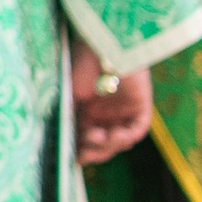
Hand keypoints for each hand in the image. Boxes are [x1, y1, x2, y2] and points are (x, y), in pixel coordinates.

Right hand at [72, 40, 153, 162]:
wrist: (102, 45)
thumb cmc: (80, 64)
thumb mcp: (67, 96)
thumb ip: (67, 119)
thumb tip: (61, 145)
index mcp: (86, 110)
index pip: (85, 139)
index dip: (80, 151)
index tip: (71, 157)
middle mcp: (105, 113)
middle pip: (103, 145)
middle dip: (93, 151)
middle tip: (83, 152)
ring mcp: (124, 110)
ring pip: (119, 141)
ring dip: (108, 146)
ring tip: (97, 137)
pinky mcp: (141, 106)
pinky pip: (137, 130)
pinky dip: (127, 137)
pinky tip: (115, 135)